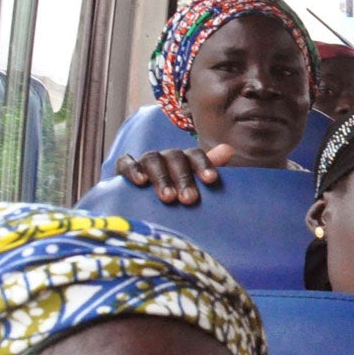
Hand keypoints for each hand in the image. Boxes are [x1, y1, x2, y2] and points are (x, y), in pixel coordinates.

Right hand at [114, 143, 234, 204]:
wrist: (142, 204)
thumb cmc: (178, 196)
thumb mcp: (196, 187)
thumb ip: (210, 171)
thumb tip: (229, 149)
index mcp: (186, 161)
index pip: (195, 155)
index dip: (204, 164)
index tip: (211, 180)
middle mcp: (166, 157)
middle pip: (175, 158)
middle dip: (183, 178)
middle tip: (189, 199)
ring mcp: (145, 162)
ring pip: (153, 160)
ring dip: (161, 178)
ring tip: (169, 198)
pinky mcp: (124, 168)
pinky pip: (126, 163)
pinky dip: (133, 170)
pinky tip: (140, 182)